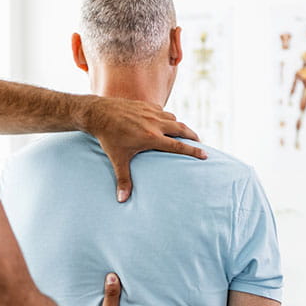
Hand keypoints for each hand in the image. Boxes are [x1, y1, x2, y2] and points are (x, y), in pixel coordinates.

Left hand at [81, 96, 205, 201]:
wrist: (99, 113)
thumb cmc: (109, 137)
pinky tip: (164, 123)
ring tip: (182, 133)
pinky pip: (162, 111)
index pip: (178, 145)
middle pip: (182, 128)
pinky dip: (167, 118)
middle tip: (200, 143)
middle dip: (193, 136)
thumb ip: (123, 179)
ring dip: (179, 126)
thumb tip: (122, 200)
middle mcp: (154, 123)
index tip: (206, 154)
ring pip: (173, 118)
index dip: (193, 150)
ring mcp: (151, 112)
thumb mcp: (117, 159)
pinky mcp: (146, 105)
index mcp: (151, 138)